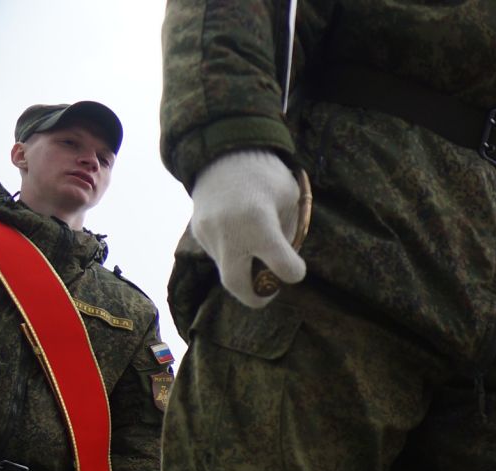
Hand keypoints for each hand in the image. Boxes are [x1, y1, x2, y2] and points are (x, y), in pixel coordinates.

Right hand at [189, 150, 305, 307]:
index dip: (295, 271)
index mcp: (258, 222)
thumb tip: (282, 265)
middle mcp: (228, 231)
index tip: (297, 267)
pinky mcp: (197, 231)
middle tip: (270, 293)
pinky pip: (218, 255)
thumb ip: (287, 235)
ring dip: (245, 272)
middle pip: (237, 285)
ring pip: (227, 270)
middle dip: (256, 297)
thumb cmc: (265, 174)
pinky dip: (234, 256)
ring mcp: (207, 232)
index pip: (282, 267)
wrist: (223, 149)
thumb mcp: (289, 199)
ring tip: (259, 256)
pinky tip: (242, 240)